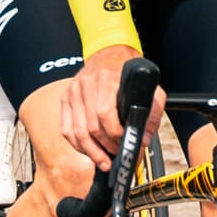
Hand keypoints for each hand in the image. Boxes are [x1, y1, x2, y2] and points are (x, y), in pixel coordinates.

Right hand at [57, 44, 151, 194]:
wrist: (108, 54)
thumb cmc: (128, 73)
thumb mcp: (149, 87)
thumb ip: (151, 112)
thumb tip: (144, 138)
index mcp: (106, 79)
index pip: (105, 113)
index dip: (115, 135)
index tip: (126, 145)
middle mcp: (85, 85)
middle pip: (91, 127)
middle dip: (106, 147)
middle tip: (118, 156)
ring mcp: (72, 92)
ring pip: (77, 132)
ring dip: (91, 152)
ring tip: (105, 161)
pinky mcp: (65, 100)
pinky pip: (67, 130)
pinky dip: (78, 145)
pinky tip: (90, 152)